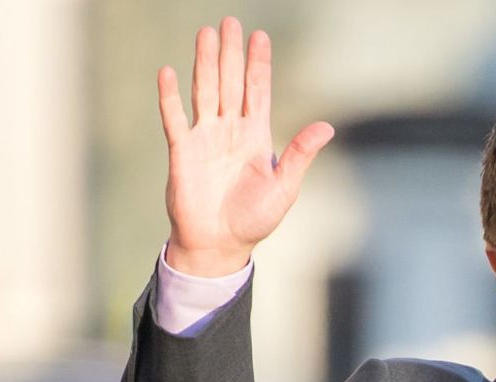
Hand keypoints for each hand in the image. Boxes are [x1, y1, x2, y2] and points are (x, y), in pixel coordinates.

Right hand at [158, 17, 333, 275]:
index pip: (258, 91)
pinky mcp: (183, 153)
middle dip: (231, 52)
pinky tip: (169, 72)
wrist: (220, 245)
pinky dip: (170, 97)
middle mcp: (230, 131)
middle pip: (230, 82)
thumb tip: (326, 126)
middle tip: (230, 21)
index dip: (259, 64)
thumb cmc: (254, 219)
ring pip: (205, 92)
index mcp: (256, 136)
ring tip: (205, 34)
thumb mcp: (284, 186)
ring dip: (205, 63)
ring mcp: (205, 139)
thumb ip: (300, 154)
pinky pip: (175, 119)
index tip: (260, 36)